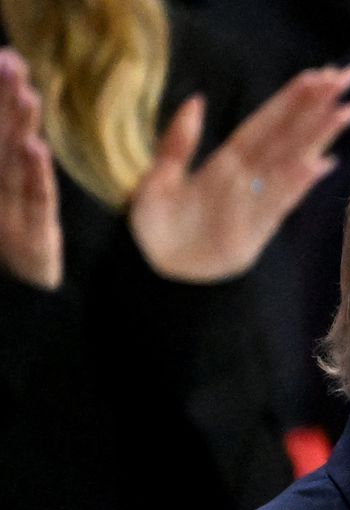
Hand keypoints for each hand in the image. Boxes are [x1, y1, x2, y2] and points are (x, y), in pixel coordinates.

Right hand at [0, 49, 59, 289]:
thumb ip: (19, 157)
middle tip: (10, 61)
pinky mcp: (31, 236)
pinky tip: (36, 148)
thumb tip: (25, 112)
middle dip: (2, 99)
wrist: (29, 302)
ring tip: (26, 94)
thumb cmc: (22, 241)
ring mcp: (8, 213)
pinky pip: (34, 201)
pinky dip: (34, 175)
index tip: (6, 57)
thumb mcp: (21, 195)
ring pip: (12, 166)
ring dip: (17, 128)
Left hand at [129, 65, 349, 282]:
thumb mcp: (155, 178)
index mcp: (226, 161)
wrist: (160, 274)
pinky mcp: (259, 228)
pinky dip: (300, 181)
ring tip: (349, 109)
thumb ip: (179, 142)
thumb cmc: (155, 227)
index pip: (265, 123)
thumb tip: (198, 101)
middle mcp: (248, 177)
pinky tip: (323, 162)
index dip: (291, 99)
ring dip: (321, 135)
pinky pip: (282, 199)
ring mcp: (257, 201)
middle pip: (288, 135)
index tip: (317, 75)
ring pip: (293, 160)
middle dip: (317, 106)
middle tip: (347, 77)